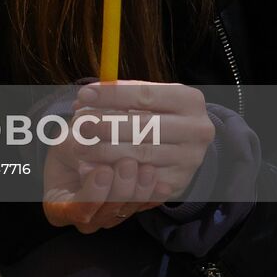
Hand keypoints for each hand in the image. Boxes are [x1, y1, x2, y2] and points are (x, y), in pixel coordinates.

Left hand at [41, 80, 212, 233]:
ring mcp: (190, 159)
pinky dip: (114, 174)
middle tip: (80, 125)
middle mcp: (197, 129)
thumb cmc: (154, 112)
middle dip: (106, 125)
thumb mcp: (143, 96)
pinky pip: (141, 180)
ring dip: (104, 151)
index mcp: (189, 99)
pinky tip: (92, 168)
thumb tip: (84, 99)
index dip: (111, 95)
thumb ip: (116, 94)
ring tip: (80, 146)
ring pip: (140, 155)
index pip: (145, 95)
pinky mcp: (179, 182)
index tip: (83, 95)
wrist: (182, 144)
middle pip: (144, 127)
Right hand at [42, 150, 162, 233]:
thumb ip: (77, 154)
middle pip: (104, 213)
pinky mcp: (128, 211)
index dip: (91, 194)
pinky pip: (142, 209)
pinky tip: (163, 186)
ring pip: (125, 212)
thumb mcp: (64, 144)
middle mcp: (83, 218)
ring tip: (146, 169)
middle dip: (119, 189)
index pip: (75, 209)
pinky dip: (153, 198)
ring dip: (138, 191)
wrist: (82, 146)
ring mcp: (107, 218)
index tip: (103, 171)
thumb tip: (95, 163)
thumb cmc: (68, 145)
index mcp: (57, 207)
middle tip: (128, 163)